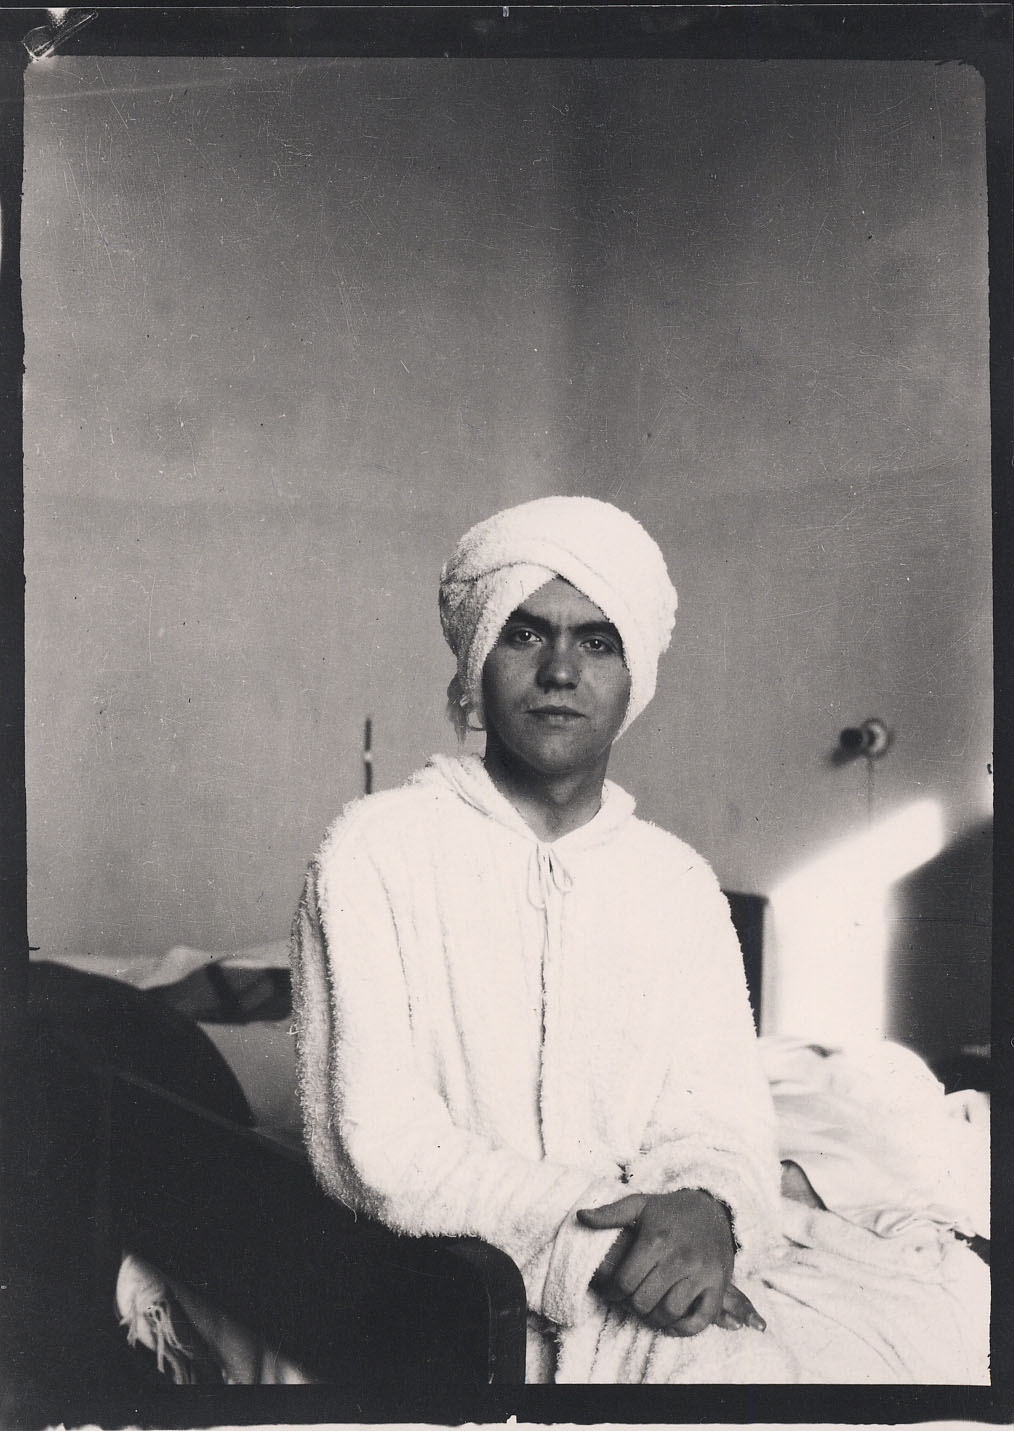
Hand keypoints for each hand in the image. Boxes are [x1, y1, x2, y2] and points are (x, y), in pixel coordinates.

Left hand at [578, 1189, 762, 1335]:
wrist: (713, 1208)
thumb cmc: (671, 1210)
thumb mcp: (640, 1205)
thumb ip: (610, 1214)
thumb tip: (581, 1217)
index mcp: (656, 1240)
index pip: (624, 1282)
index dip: (613, 1292)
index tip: (614, 1292)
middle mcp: (679, 1258)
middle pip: (644, 1301)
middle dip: (632, 1305)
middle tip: (631, 1301)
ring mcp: (701, 1273)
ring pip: (669, 1312)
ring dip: (654, 1318)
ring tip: (648, 1310)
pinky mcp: (718, 1285)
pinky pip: (700, 1319)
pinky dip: (684, 1328)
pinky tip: (672, 1322)